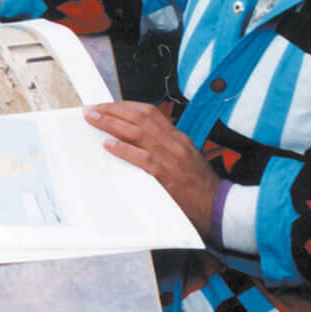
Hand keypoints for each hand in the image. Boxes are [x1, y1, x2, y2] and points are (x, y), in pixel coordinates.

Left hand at [84, 102, 220, 234]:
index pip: (149, 112)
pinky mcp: (167, 176)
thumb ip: (164, 147)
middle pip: (139, 117)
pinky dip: (123, 149)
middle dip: (113, 110)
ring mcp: (171, 158)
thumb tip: (134, 139)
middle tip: (91, 109)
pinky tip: (108, 145)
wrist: (219, 207)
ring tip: (93, 120)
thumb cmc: (199, 186)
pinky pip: (142, 158)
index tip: (106, 105)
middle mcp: (175, 143)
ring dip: (111, 123)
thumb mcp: (185, 158)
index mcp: (178, 137)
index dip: (125, 105)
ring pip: (137, 132)